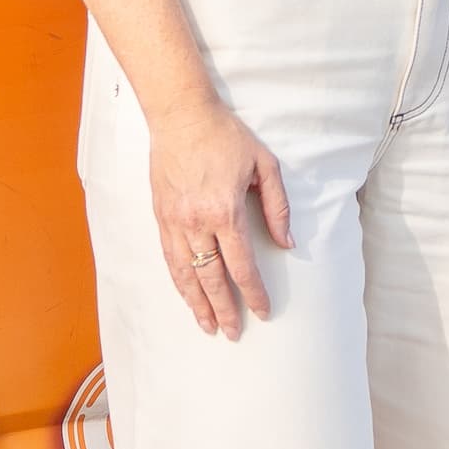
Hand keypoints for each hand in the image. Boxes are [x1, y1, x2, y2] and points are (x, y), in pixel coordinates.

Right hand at [151, 98, 290, 338]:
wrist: (181, 116)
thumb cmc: (225, 137)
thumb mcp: (264, 165)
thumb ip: (277, 206)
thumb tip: (287, 242)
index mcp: (226, 211)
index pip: (242, 265)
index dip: (254, 292)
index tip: (263, 311)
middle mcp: (196, 223)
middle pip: (212, 278)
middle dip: (225, 309)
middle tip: (234, 332)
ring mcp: (174, 222)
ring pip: (185, 274)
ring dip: (197, 303)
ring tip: (207, 325)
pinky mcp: (160, 217)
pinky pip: (169, 258)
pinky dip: (178, 281)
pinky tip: (186, 294)